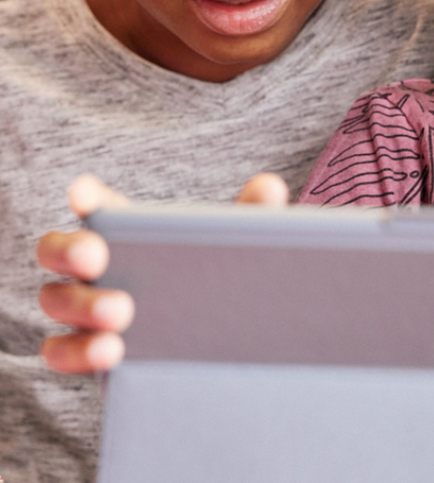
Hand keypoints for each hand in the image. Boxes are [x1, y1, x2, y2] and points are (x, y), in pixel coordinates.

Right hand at [37, 172, 289, 373]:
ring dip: (81, 306)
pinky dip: (78, 352)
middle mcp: (97, 265)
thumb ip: (250, 217)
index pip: (98, 203)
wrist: (214, 346)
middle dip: (72, 248)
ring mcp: (85, 308)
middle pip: (60, 247)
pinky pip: (60, 352)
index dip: (86, 195)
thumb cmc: (215, 280)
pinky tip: (110, 352)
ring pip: (56, 300)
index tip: (84, 192)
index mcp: (129, 230)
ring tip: (121, 316)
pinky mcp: (86, 350)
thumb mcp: (232, 248)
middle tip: (99, 257)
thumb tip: (271, 187)